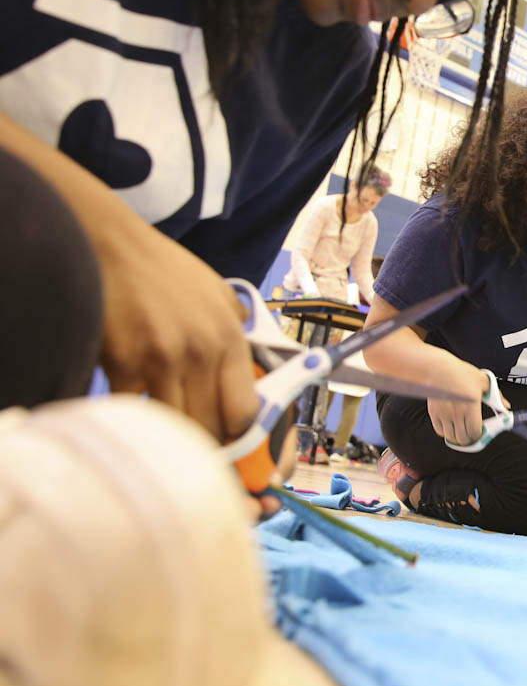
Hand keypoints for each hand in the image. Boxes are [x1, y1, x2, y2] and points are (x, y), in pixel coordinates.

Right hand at [98, 217, 259, 441]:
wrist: (111, 244)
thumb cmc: (161, 269)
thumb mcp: (215, 291)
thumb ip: (237, 327)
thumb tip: (255, 362)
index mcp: (229, 337)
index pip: (245, 411)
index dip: (236, 434)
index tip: (225, 440)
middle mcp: (201, 351)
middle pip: (209, 428)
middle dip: (201, 441)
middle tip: (190, 438)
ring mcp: (161, 358)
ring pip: (172, 427)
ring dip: (166, 433)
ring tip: (161, 426)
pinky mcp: (122, 362)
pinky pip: (131, 412)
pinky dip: (130, 416)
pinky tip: (130, 406)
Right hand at [426, 360, 502, 445]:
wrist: (438, 368)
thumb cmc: (460, 372)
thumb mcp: (483, 381)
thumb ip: (496, 396)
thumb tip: (505, 406)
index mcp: (471, 406)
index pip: (475, 432)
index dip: (480, 435)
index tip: (482, 431)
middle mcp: (456, 413)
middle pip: (463, 439)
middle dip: (470, 439)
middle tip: (473, 433)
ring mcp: (444, 415)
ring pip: (452, 437)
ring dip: (459, 437)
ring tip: (463, 431)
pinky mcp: (434, 414)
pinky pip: (440, 432)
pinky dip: (447, 433)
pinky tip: (452, 426)